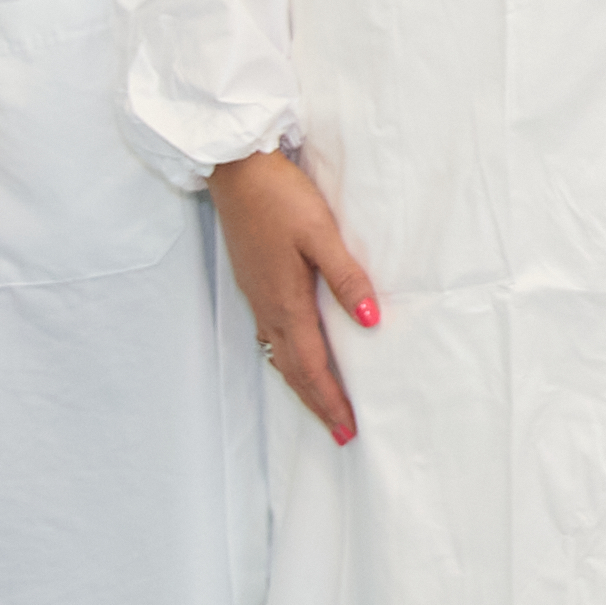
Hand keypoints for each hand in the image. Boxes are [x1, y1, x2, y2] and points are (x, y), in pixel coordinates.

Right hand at [212, 150, 379, 447]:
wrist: (235, 172)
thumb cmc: (280, 198)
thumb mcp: (321, 234)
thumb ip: (347, 277)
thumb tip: (371, 321)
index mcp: (286, 302)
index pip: (312, 365)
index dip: (330, 399)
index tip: (348, 429)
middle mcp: (268, 308)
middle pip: (294, 370)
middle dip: (317, 403)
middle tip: (340, 432)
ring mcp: (258, 297)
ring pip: (281, 355)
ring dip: (303, 384)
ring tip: (323, 405)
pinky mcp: (255, 283)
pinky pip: (273, 335)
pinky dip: (289, 358)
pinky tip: (298, 356)